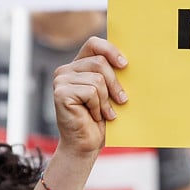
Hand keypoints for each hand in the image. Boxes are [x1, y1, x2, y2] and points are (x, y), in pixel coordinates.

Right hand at [52, 37, 128, 155]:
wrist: (86, 144)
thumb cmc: (100, 120)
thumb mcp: (109, 93)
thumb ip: (112, 75)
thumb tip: (129, 62)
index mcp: (77, 66)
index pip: (93, 44)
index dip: (110, 50)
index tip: (125, 64)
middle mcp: (65, 70)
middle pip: (99, 63)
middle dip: (115, 84)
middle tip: (122, 100)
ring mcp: (61, 80)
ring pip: (97, 79)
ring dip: (105, 100)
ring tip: (104, 113)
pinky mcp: (60, 93)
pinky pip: (90, 92)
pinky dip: (97, 107)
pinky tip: (93, 116)